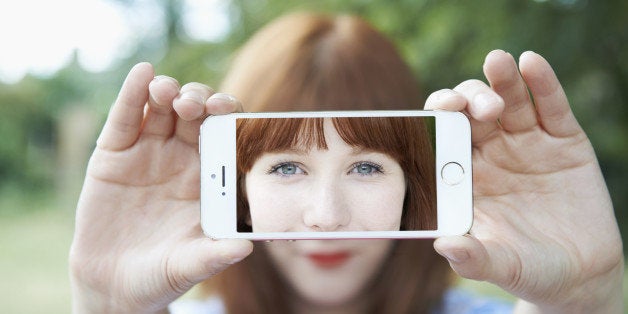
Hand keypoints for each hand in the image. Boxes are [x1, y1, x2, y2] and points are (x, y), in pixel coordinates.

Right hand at [68, 63, 252, 312]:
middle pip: (196, 115)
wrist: (116, 285)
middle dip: (199, 101)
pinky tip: (142, 74)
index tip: (228, 111)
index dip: (229, 118)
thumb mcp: (191, 265)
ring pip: (162, 108)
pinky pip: (125, 118)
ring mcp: (148, 153)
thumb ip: (217, 254)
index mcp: (209, 176)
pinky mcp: (114, 154)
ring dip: (168, 92)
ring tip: (168, 93)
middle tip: (197, 105)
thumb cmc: (163, 274)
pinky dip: (132, 94)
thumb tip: (247, 248)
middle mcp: (182, 158)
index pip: (225, 135)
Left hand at [428, 51, 622, 312]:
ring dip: (500, 80)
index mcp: (465, 176)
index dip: (438, 121)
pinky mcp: (564, 140)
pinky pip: (551, 106)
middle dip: (469, 99)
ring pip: (509, 101)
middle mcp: (492, 153)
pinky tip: (531, 63)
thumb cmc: (527, 268)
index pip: (443, 137)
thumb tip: (444, 245)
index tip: (438, 112)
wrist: (579, 273)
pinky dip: (542, 83)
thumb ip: (473, 257)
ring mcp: (528, 143)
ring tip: (497, 61)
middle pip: (472, 112)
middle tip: (471, 105)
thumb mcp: (500, 265)